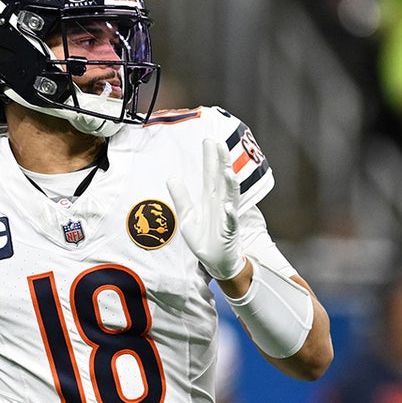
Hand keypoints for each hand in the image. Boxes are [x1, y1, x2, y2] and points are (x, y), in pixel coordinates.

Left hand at [166, 138, 245, 279]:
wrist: (215, 262)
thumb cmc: (204, 239)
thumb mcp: (186, 217)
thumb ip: (181, 198)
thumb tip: (172, 178)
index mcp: (210, 200)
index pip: (210, 175)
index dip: (210, 159)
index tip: (209, 140)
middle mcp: (220, 205)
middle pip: (221, 181)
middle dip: (222, 163)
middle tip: (220, 144)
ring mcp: (226, 218)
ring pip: (230, 198)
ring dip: (229, 185)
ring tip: (227, 171)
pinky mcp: (228, 233)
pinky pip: (230, 223)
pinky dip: (230, 215)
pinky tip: (228, 207)